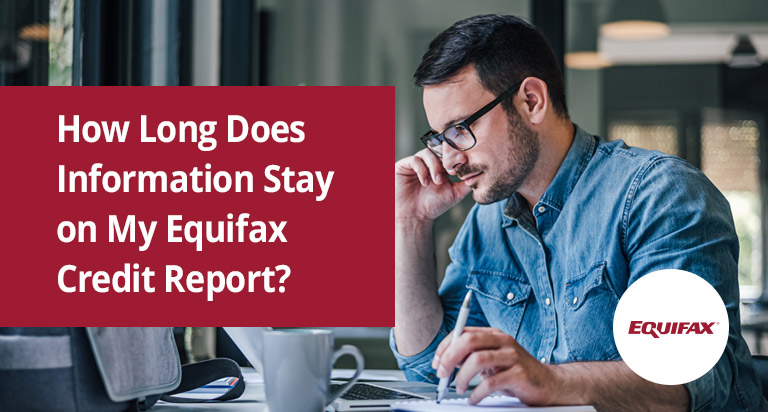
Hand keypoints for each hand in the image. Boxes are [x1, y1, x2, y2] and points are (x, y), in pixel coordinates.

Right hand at [395, 148, 470, 221]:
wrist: (415, 217)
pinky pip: (414, 160)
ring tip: (437, 181)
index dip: (456, 156)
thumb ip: (466, 184)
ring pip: (428, 153)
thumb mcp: (454, 194)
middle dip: (446, 160)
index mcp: (440, 166)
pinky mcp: (404, 166)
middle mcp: (428, 162)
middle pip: (439, 150)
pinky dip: (422, 170)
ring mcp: (416, 163)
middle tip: (451, 172)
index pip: (449, 154)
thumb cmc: (433, 206)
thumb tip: (479, 174)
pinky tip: (425, 182)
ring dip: (434, 166)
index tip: (462, 164)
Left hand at [431, 327, 560, 405]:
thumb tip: (446, 362)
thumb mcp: (492, 360)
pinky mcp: (519, 374)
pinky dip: (477, 393)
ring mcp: (512, 356)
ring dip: (462, 376)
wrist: (547, 383)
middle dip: (450, 358)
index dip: (445, 347)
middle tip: (443, 375)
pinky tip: (474, 398)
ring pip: (477, 360)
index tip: (437, 363)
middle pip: (468, 341)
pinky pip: (491, 382)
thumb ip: (472, 356)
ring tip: (460, 388)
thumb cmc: (515, 371)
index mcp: (493, 334)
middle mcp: (502, 341)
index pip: (463, 332)